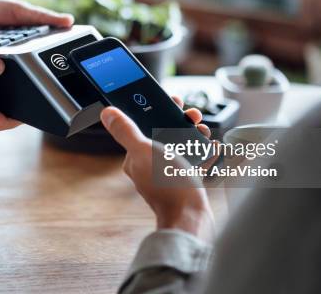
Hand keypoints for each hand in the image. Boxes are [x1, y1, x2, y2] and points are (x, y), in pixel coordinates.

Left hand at [100, 96, 215, 237]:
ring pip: (180, 147)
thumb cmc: (167, 185)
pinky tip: (213, 147)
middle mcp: (149, 166)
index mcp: (136, 158)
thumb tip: (107, 113)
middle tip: (194, 116)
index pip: (143, 126)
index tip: (174, 102)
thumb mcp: (145, 151)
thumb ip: (126, 132)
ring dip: (193, 135)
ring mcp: (167, 175)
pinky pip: (194, 162)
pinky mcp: (184, 183)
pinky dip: (203, 153)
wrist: (191, 218)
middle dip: (181, 122)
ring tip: (204, 131)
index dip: (158, 111)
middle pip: (164, 134)